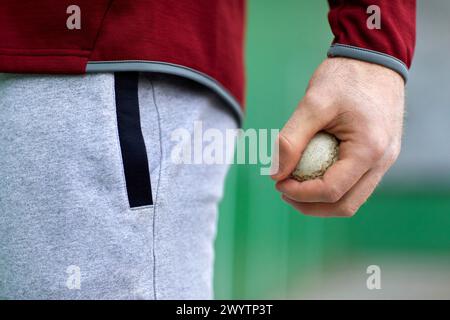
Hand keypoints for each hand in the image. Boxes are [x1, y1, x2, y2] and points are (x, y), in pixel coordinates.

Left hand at [271, 57, 404, 216]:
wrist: (375, 57)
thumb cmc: (345, 76)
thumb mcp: (313, 103)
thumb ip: (291, 139)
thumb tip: (274, 174)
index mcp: (370, 149)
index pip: (332, 190)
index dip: (300, 194)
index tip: (277, 182)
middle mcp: (383, 161)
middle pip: (345, 205)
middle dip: (310, 205)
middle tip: (283, 189)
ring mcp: (385, 160)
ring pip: (352, 198)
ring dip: (321, 200)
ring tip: (294, 184)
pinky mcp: (380, 155)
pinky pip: (356, 183)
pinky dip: (332, 186)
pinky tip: (311, 172)